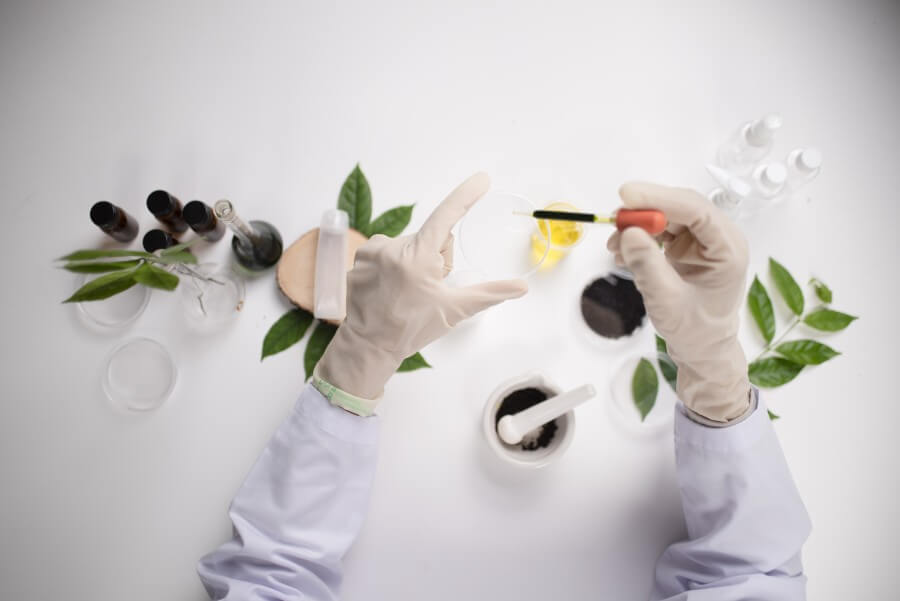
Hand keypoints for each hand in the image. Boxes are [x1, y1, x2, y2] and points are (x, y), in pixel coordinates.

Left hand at [316, 173, 527, 406]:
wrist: (368, 346)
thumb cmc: (410, 329)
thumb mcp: (453, 311)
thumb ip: (490, 294)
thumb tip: (522, 287)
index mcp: (418, 257)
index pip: (447, 216)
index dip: (466, 196)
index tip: (481, 178)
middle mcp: (393, 247)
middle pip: (430, 240)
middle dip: (434, 259)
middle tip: (427, 289)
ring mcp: (373, 251)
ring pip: (409, 246)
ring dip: (413, 263)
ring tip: (405, 293)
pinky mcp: (360, 258)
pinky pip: (387, 252)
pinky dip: (393, 267)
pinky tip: (389, 289)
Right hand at [607, 182, 750, 422]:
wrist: (702, 349)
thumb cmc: (695, 331)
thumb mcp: (666, 301)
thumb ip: (648, 265)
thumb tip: (628, 233)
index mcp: (728, 250)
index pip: (696, 210)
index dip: (661, 199)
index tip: (628, 195)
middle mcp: (719, 239)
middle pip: (681, 208)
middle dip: (646, 210)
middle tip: (615, 217)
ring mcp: (702, 242)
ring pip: (668, 216)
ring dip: (638, 225)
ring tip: (614, 244)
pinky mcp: (687, 247)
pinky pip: (661, 230)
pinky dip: (639, 237)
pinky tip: (622, 252)